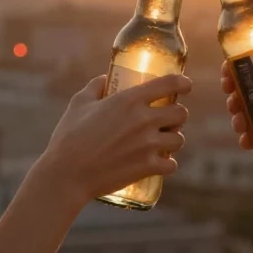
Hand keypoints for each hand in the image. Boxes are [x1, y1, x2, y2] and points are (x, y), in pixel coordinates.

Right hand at [34, 74, 191, 202]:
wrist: (66, 174)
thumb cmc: (69, 137)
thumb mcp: (79, 103)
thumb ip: (95, 87)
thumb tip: (105, 78)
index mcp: (130, 100)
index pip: (170, 84)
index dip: (183, 83)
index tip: (185, 85)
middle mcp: (144, 120)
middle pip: (181, 113)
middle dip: (177, 114)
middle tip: (168, 118)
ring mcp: (149, 145)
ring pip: (179, 139)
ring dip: (173, 139)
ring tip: (164, 141)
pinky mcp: (148, 167)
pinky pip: (172, 164)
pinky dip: (168, 164)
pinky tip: (162, 162)